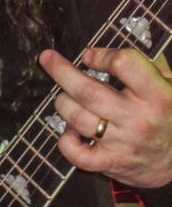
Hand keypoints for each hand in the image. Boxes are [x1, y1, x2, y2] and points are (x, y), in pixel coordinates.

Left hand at [39, 47, 171, 187]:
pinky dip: (66, 141)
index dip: (102, 55)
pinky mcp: (112, 163)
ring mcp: (123, 144)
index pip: (123, 64)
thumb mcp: (170, 84)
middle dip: (61, 71)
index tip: (90, 56)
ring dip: (63, 103)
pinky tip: (70, 130)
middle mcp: (138, 119)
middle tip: (47, 58)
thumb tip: (114, 42)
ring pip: (77, 118)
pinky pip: (78, 155)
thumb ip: (148, 61)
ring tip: (66, 97)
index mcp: (156, 95)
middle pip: (88, 91)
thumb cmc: (169, 115)